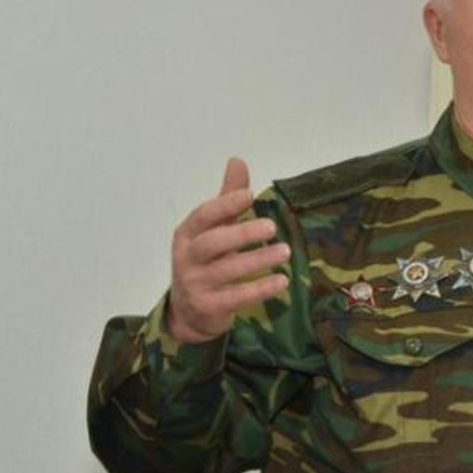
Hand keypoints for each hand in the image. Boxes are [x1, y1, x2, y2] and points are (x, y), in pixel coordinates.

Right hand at [166, 158, 289, 343]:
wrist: (188, 311)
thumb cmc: (205, 261)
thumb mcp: (213, 230)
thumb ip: (227, 199)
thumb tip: (237, 160)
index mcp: (187, 234)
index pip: (203, 216)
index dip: (225, 204)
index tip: (250, 195)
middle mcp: (187, 258)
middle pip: (212, 243)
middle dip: (241, 233)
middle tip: (272, 226)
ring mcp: (195, 284)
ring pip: (226, 271)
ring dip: (257, 260)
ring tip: (285, 251)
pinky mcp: (208, 307)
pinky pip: (235, 298)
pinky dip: (259, 289)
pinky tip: (282, 281)